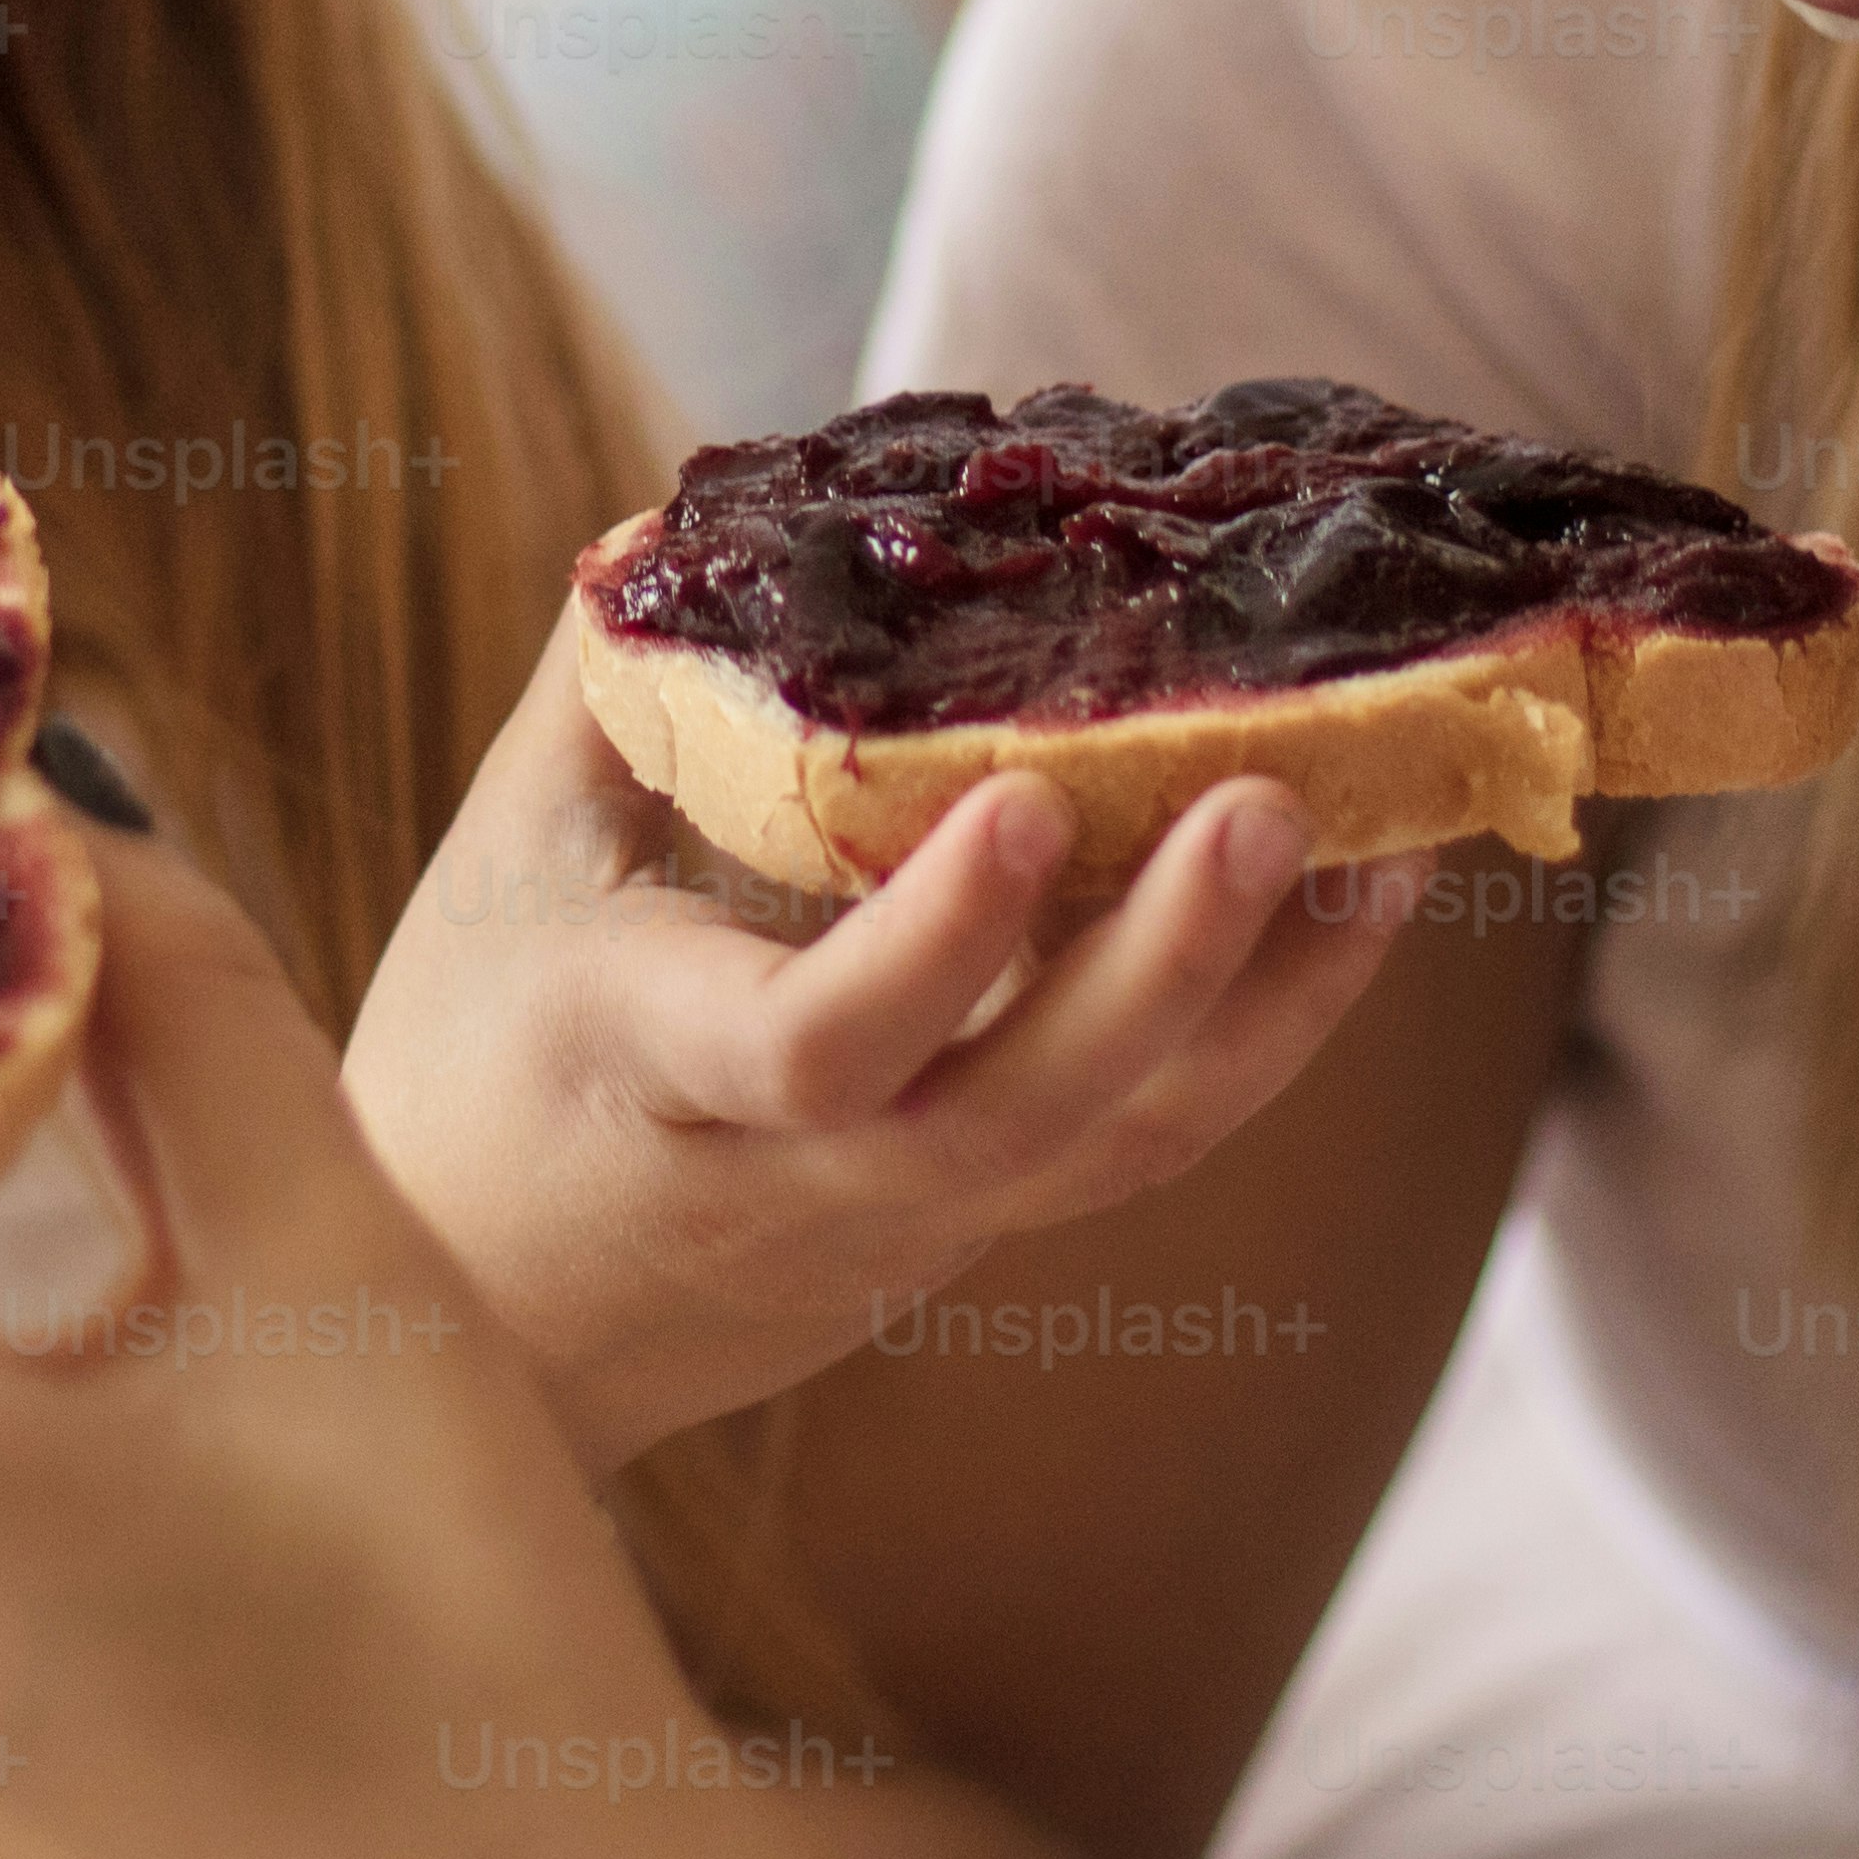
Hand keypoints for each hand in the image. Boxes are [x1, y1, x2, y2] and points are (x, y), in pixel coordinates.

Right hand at [340, 662, 1420, 1466]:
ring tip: (1386, 843)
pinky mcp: (980, 1230)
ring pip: (1114, 1148)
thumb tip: (678, 527)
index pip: (811, 1046)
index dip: (935, 942)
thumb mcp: (499, 867)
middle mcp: (802, 1179)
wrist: (491, 1331)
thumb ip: (605, 693)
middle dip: (1163, 968)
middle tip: (1277, 804)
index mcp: (653, 1075)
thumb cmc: (472, 1062)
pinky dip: (1255, 1032)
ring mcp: (909, 1223)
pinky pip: (1136, 1145)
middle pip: (1014, 1116)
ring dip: (1264, 1002)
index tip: (1033, 802)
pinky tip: (1349, 908)